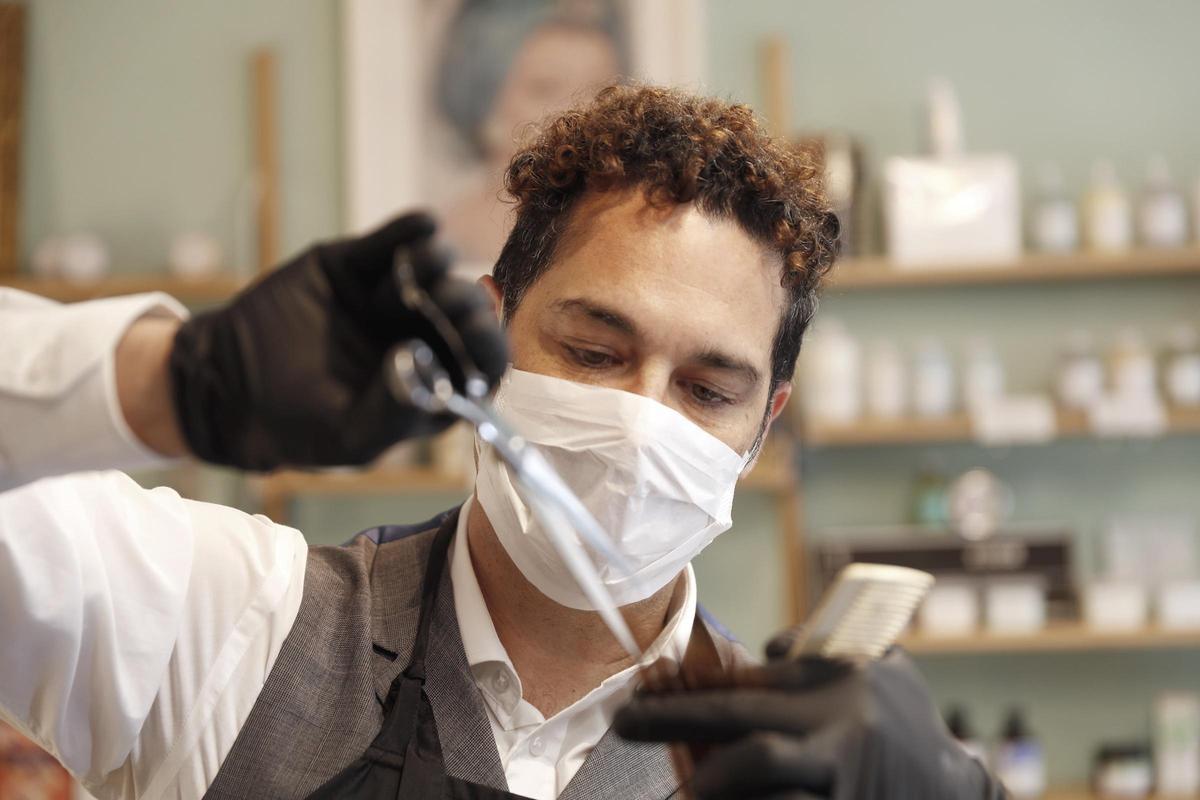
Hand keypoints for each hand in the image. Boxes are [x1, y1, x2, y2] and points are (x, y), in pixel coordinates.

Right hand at [168, 212, 506, 469]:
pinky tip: (422, 229)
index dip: (488, 345)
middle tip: (447, 303)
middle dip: (464, 303)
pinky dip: (411, 231)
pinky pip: (394, 240)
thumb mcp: (350, 435)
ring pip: (436, 270)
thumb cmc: (298, 426)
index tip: (478, 331)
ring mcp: (393, 298)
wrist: (228, 384)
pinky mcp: (358, 264)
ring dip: (438, 266)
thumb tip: (427, 369)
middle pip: (466, 310)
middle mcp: (424, 337)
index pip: (483, 363)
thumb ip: (395, 410)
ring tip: (419, 275)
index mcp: (435, 383)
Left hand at [615, 639, 1006, 799]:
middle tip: (626, 725)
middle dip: (676, 727)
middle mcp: (838, 737)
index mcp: (837, 687)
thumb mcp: (876, 666)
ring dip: (711, 788)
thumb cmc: (902, 719)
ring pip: (761, 788)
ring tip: (677, 787)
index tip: (641, 691)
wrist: (955, 788)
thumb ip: (818, 648)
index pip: (751, 684)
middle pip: (747, 738)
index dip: (687, 690)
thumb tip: (760, 651)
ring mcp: (842, 786)